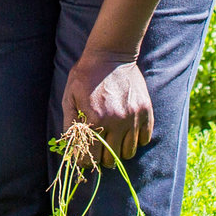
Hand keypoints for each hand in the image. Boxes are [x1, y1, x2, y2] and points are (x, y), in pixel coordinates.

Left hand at [63, 48, 153, 162]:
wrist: (110, 54)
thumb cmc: (85, 75)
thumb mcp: (69, 97)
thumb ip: (69, 123)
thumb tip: (71, 146)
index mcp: (95, 119)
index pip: (90, 156)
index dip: (85, 160)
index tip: (85, 157)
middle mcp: (116, 122)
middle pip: (111, 159)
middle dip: (103, 158)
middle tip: (100, 151)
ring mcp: (133, 117)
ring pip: (129, 152)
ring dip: (120, 152)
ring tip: (114, 143)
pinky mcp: (145, 111)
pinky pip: (145, 139)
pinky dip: (136, 141)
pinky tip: (128, 133)